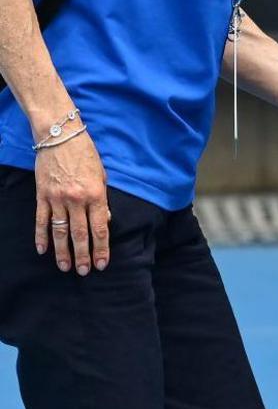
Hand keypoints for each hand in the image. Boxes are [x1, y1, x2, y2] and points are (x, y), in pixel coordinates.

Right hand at [33, 128, 109, 274]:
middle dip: (83, 255)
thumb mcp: (102, 176)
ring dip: (63, 251)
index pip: (100, 229)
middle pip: (80, 234)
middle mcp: (77, 199)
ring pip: (60, 231)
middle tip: (83, 272)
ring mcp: (57, 198)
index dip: (101, 249)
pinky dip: (41, 236)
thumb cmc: (86, 155)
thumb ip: (103, 200)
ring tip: (65, 267)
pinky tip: (42, 250)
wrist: (60, 136)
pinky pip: (41, 219)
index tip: (102, 264)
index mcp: (96, 195)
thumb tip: (104, 221)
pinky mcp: (42, 195)